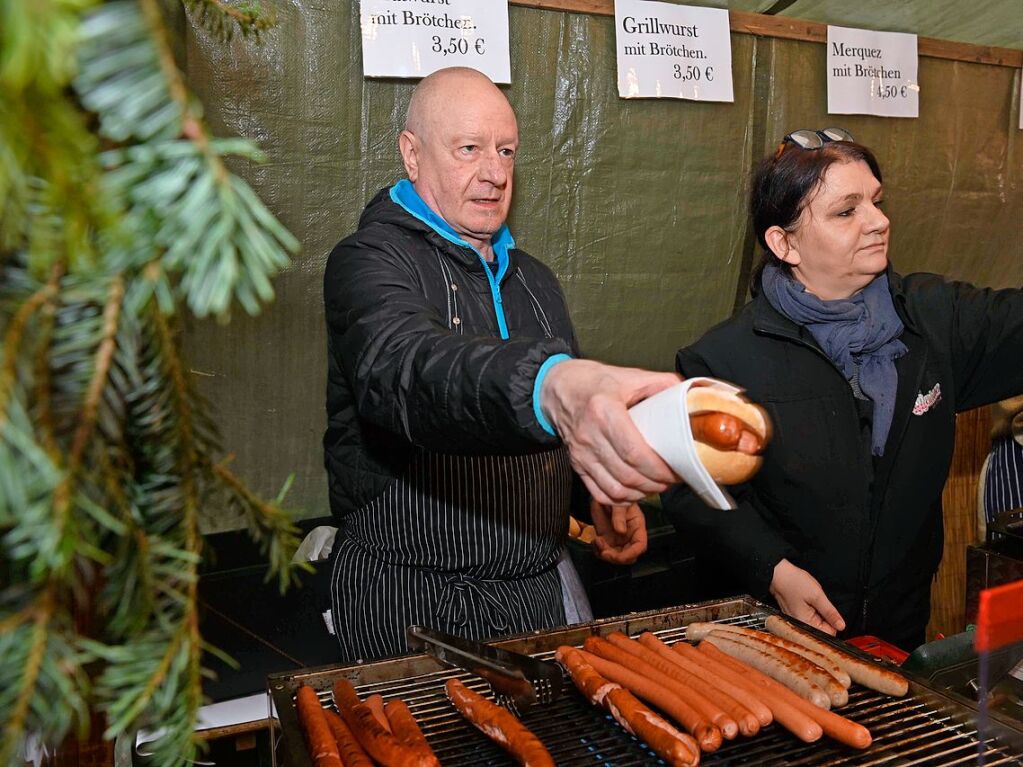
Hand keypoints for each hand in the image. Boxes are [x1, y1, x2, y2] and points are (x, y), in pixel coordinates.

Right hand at [540, 359, 681, 504]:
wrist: (555, 387)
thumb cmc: (592, 381)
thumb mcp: (628, 375)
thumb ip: (661, 383)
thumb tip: (690, 395)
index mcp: (604, 410)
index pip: (634, 453)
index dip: (658, 469)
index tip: (675, 470)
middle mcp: (590, 435)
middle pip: (627, 475)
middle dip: (654, 484)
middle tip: (671, 479)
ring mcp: (580, 453)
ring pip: (614, 489)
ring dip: (640, 494)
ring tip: (655, 486)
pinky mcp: (576, 464)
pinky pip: (599, 493)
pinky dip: (620, 500)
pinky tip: (633, 493)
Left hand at [590, 500, 647, 564]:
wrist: (602, 494)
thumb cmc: (614, 496)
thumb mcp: (618, 503)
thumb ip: (619, 515)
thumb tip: (620, 531)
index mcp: (637, 526)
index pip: (640, 545)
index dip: (632, 553)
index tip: (621, 556)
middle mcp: (629, 535)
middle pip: (628, 555)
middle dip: (617, 557)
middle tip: (605, 551)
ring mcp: (618, 539)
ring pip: (616, 556)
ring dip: (606, 554)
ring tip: (598, 542)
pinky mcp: (607, 539)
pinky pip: (604, 551)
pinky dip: (598, 551)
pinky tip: (595, 541)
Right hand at [769, 559, 845, 634]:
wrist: (777, 574)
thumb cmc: (794, 582)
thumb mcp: (817, 595)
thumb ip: (830, 612)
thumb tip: (841, 626)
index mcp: (806, 624)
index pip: (829, 633)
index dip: (833, 622)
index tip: (829, 610)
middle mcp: (800, 626)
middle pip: (822, 629)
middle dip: (825, 616)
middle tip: (818, 603)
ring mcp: (796, 621)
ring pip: (816, 622)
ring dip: (818, 612)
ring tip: (811, 600)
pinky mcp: (795, 615)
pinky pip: (809, 617)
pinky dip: (811, 609)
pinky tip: (806, 600)